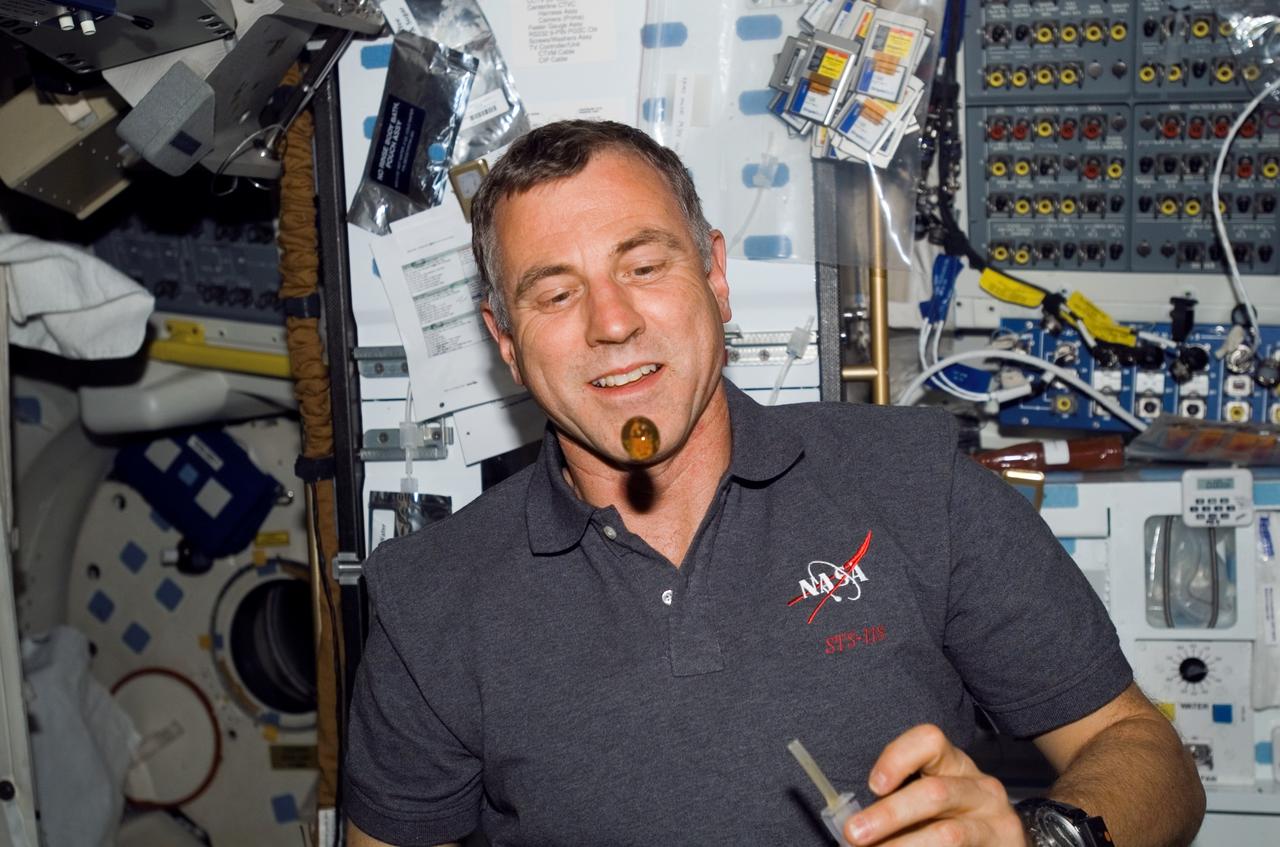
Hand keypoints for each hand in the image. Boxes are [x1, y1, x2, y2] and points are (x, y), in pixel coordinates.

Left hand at [843, 724, 1026, 846]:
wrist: (1002, 845)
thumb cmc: (953, 818)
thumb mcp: (931, 801)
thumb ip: (898, 800)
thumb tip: (848, 819)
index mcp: (955, 765)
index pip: (930, 741)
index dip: (898, 758)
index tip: (873, 785)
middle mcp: (981, 788)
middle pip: (934, 793)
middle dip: (889, 814)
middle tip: (854, 833)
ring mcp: (997, 821)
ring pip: (947, 834)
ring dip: (903, 846)